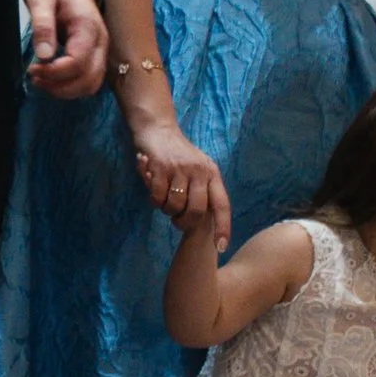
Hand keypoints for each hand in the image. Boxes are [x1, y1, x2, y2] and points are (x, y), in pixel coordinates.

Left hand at [23, 0, 106, 97]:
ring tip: (40, 79)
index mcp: (88, 28)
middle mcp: (100, 42)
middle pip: (88, 80)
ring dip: (65, 90)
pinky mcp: (95, 55)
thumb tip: (44, 55)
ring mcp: (101, 50)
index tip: (33, 69)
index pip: (78, 63)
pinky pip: (89, 80)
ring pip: (91, 85)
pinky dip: (71, 86)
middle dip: (60, 87)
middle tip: (34, 77)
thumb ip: (43, 25)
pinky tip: (51, 78)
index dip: (55, 73)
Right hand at [133, 115, 228, 238]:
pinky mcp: (160, 167)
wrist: (157, 129)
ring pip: (174, 205)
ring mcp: (180, 168)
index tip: (221, 247)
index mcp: (212, 173)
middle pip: (196, 210)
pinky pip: (157, 196)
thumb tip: (205, 219)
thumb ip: (202, 189)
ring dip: (165, 209)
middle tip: (175, 221)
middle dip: (184, 222)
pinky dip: (153, 199)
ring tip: (163, 199)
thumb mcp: (197, 168)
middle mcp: (199, 171)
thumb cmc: (178, 154)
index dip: (223, 227)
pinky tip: (152, 187)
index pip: (222, 204)